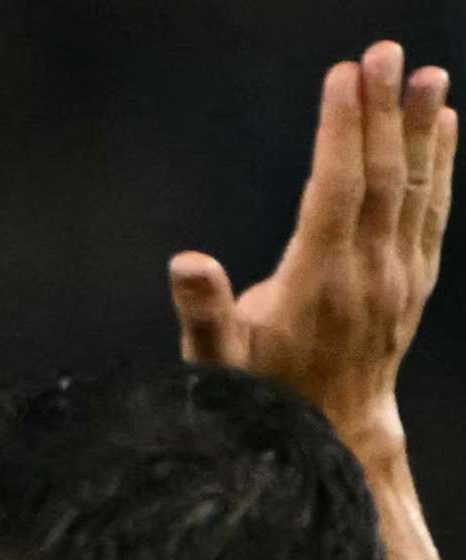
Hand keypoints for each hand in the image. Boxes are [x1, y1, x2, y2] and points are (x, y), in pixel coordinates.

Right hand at [171, 43, 454, 457]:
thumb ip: (203, 313)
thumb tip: (186, 263)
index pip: (336, 191)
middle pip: (381, 178)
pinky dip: (439, 167)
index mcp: (319, 283)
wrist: (333, 439)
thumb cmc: (263, 399)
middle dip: (382, 112)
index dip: (341, 132)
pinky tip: (444, 130)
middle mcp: (369, 274)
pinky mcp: (414, 281)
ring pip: (414, 189)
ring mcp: (399, 277)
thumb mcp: (217, 365)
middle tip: (384, 53)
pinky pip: (431, 212)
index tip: (343, 78)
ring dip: (421, 129)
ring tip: (428, 76)